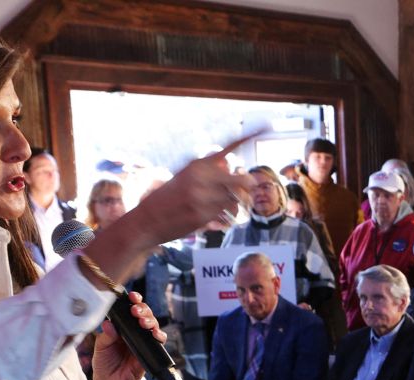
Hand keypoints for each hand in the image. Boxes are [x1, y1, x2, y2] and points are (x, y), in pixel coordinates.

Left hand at [91, 290, 164, 379]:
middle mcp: (134, 332)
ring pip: (153, 324)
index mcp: (121, 327)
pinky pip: (159, 341)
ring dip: (151, 320)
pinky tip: (155, 334)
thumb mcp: (101, 348)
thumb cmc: (104, 365)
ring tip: (143, 322)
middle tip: (136, 311)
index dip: (133, 301)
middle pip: (144, 314)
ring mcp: (143, 341)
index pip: (129, 310)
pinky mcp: (150, 351)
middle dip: (143, 309)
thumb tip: (109, 324)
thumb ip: (106, 336)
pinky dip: (159, 335)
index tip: (132, 297)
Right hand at [127, 144, 254, 245]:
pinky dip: (226, 217)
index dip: (250, 137)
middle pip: (242, 180)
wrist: (147, 220)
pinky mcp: (203, 214)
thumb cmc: (168, 199)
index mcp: (198, 164)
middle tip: (251, 188)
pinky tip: (216, 219)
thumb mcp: (185, 178)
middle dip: (249, 186)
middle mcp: (202, 177)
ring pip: (236, 200)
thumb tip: (229, 165)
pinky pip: (227, 214)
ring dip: (237, 206)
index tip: (267, 125)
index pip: (229, 149)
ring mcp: (203, 196)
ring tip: (229, 209)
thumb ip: (208, 172)